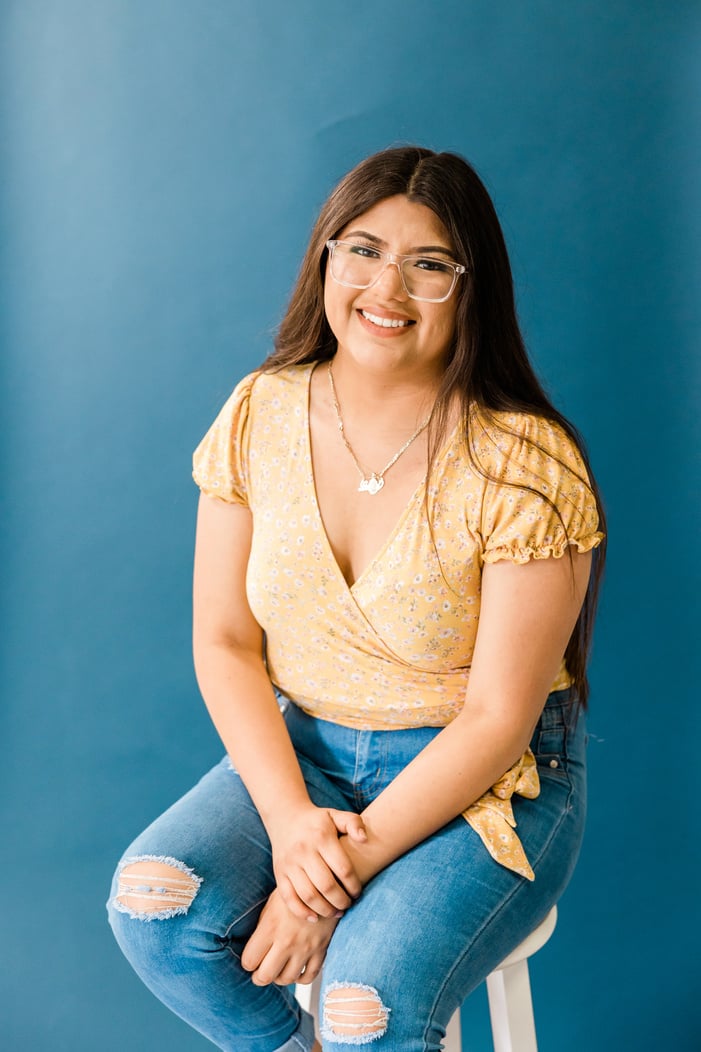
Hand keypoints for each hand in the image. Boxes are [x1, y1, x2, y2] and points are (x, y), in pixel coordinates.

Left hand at [241, 887, 339, 985]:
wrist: (326, 883)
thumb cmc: (297, 889)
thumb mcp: (273, 901)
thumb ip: (263, 925)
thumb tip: (253, 946)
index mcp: (271, 926)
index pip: (249, 960)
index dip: (247, 962)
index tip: (250, 959)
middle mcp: (287, 941)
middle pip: (265, 976)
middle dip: (259, 976)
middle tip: (259, 971)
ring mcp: (305, 948)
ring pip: (286, 979)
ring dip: (279, 977)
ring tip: (278, 968)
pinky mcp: (321, 950)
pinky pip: (309, 977)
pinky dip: (300, 977)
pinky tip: (296, 969)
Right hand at [267, 804, 366, 920]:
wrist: (285, 817)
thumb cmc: (317, 821)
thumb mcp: (336, 815)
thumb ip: (353, 823)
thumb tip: (364, 839)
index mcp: (321, 837)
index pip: (343, 868)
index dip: (354, 885)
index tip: (358, 892)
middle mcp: (304, 851)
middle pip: (327, 886)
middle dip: (341, 901)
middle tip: (348, 904)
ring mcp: (289, 864)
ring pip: (308, 895)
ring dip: (325, 910)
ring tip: (336, 912)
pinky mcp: (279, 874)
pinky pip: (289, 899)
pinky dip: (302, 912)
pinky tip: (315, 917)